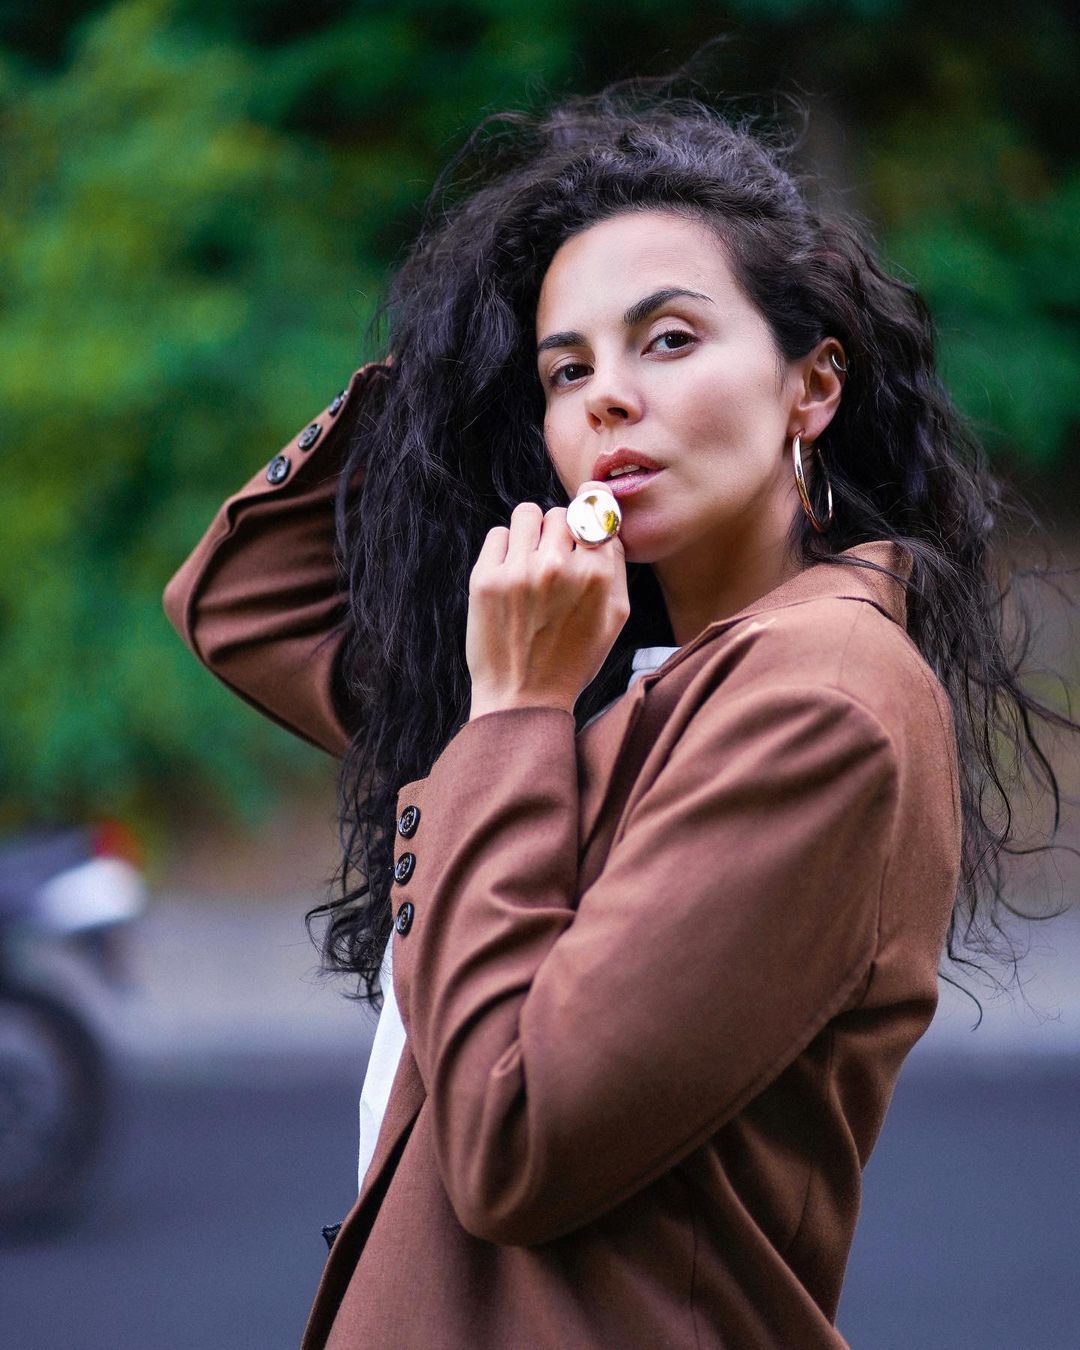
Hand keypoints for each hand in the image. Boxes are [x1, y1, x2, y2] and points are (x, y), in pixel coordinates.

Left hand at [466, 484, 629, 720]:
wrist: (523, 699)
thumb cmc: (573, 660)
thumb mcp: (615, 618)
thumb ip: (615, 567)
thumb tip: (607, 525)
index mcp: (596, 575)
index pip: (595, 514)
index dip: (590, 515)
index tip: (584, 513)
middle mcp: (558, 567)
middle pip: (561, 513)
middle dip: (559, 533)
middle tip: (554, 564)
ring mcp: (519, 571)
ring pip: (528, 514)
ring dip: (530, 532)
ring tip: (530, 562)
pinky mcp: (485, 578)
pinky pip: (498, 534)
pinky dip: (504, 550)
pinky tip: (509, 577)